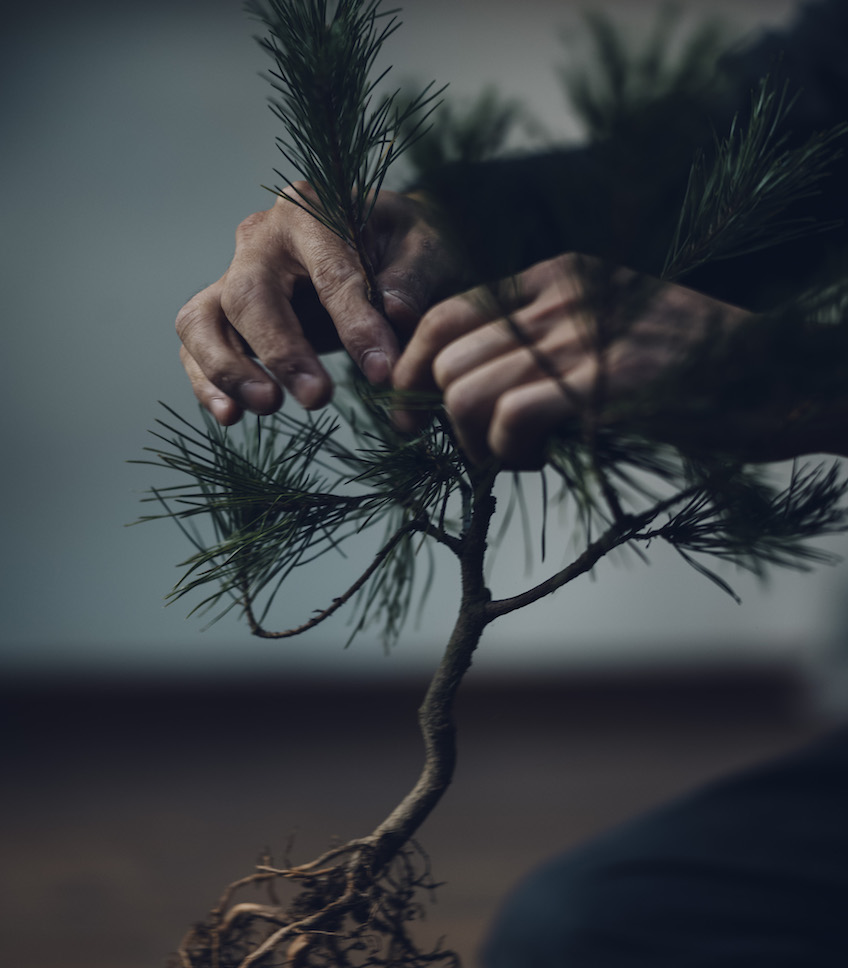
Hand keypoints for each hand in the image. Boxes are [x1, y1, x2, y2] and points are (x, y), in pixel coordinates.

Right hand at [177, 185, 455, 424]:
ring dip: (230, 369)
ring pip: (203, 321)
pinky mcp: (221, 316)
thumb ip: (414, 277)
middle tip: (317, 397)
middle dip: (281, 351)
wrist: (383, 246)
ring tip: (269, 406)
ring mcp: (232, 277)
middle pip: (249, 295)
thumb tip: (395, 313)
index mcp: (310, 209)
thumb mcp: (427, 247)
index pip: (327, 271)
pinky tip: (231, 417)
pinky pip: (196, 348)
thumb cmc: (404, 246)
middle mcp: (260, 239)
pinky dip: (207, 384)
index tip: (382, 371)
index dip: (354, 324)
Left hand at [392, 254, 749, 467]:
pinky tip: (543, 462)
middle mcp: (561, 293)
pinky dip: (508, 455)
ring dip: (477, 445)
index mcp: (558, 276)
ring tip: (519, 459)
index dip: (410, 372)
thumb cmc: (688, 372)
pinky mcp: (601, 380)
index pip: (445, 313)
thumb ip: (541, 344)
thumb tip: (460, 392)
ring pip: (464, 392)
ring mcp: (582, 333)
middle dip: (446, 422)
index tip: (411, 419)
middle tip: (484, 451)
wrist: (773, 381)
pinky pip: (505, 419)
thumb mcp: (607, 333)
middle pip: (444, 359)